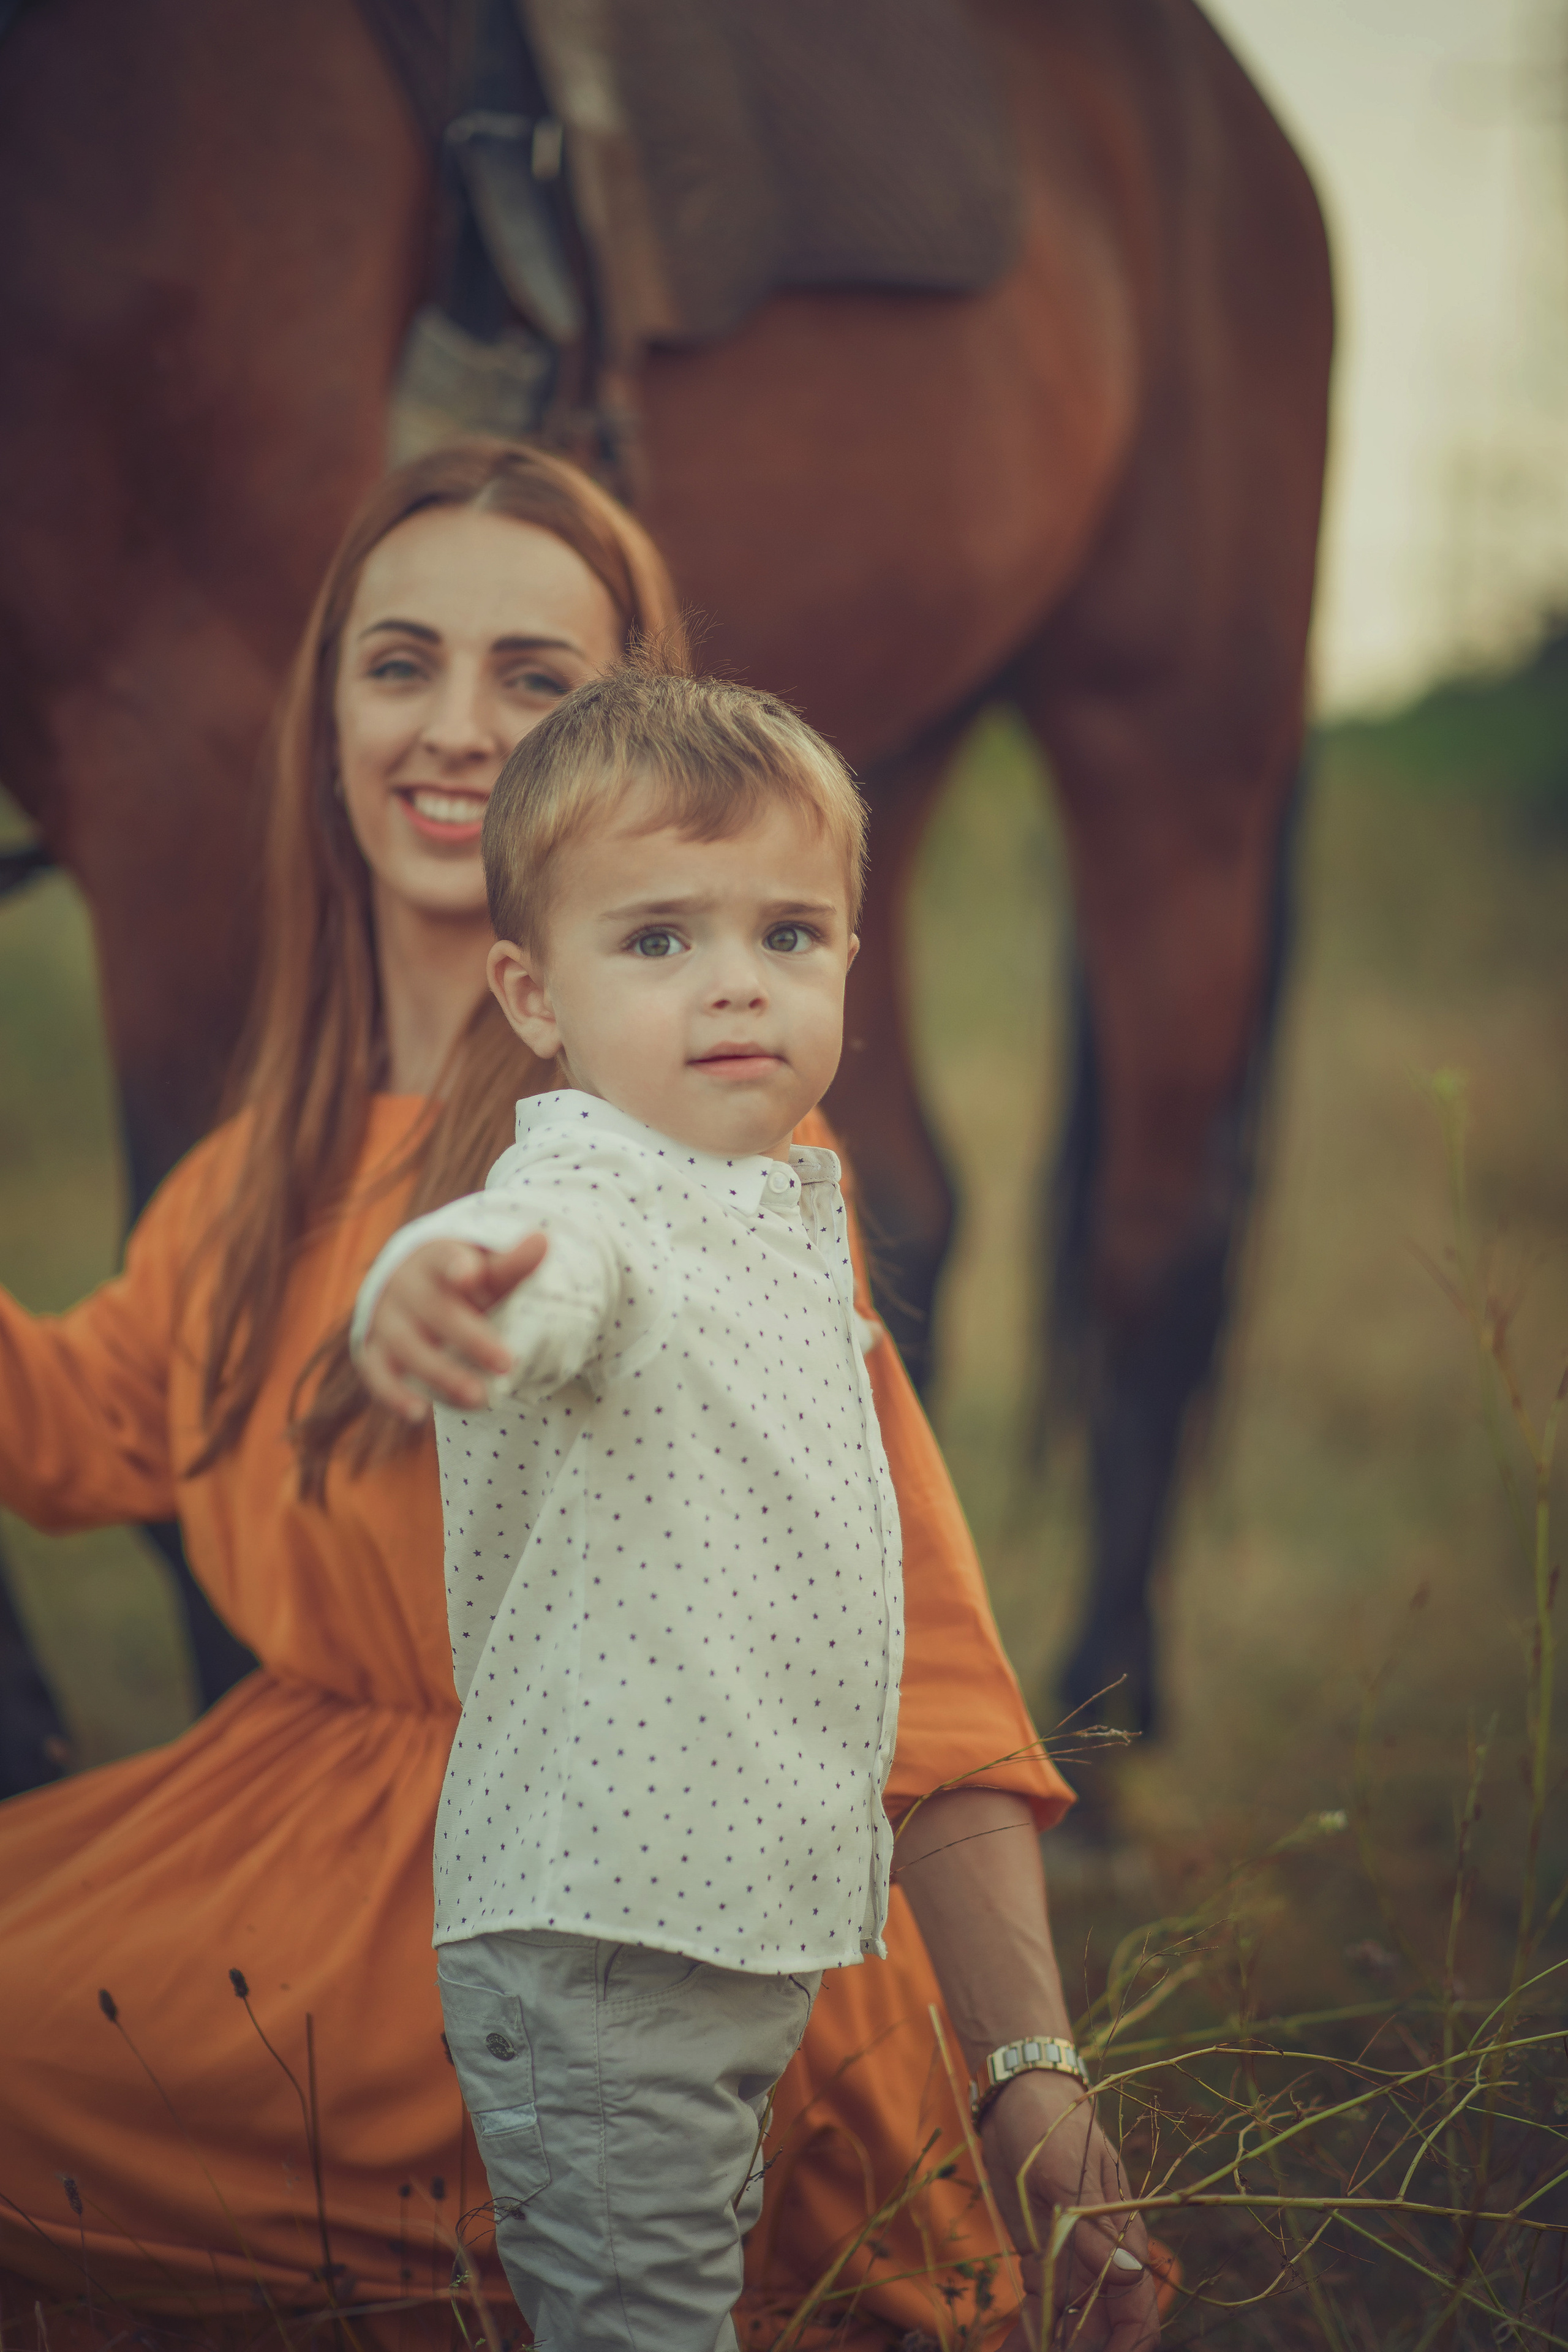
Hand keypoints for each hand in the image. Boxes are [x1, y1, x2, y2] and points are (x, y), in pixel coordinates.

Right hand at [357, 1234, 546, 1419]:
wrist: (411, 1290)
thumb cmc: (462, 1281)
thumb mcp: (487, 1270)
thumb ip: (513, 1263)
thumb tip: (543, 1239)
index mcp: (436, 1259)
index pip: (446, 1258)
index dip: (457, 1266)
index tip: (470, 1276)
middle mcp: (406, 1287)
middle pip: (435, 1310)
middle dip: (470, 1338)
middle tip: (508, 1363)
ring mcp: (386, 1320)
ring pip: (407, 1346)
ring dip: (441, 1373)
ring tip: (478, 1398)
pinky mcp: (373, 1352)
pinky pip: (378, 1374)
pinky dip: (394, 1394)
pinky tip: (419, 1414)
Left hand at [981, 2070, 1158, 2349]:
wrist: (1018, 2094)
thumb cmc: (1050, 2123)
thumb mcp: (1067, 2170)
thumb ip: (1095, 2226)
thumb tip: (1133, 2276)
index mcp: (1119, 2237)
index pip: (1136, 2309)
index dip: (1127, 2347)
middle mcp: (1100, 2256)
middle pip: (1101, 2328)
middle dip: (1080, 2351)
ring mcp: (1070, 2258)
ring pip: (1069, 2323)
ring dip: (1049, 2346)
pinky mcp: (1042, 2254)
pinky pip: (1040, 2307)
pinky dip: (1027, 2332)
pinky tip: (1006, 2348)